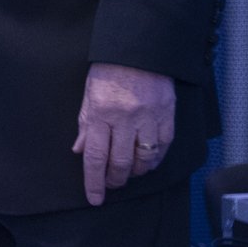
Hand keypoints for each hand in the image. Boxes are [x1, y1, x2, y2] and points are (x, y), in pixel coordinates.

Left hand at [71, 62, 175, 205]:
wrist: (139, 48)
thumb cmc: (110, 70)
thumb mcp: (89, 93)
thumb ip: (86, 124)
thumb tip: (80, 151)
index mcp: (101, 112)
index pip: (95, 156)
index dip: (94, 181)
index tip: (94, 198)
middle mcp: (125, 118)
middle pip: (120, 162)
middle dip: (114, 179)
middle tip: (111, 183)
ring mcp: (148, 118)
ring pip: (144, 159)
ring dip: (135, 172)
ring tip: (128, 173)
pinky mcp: (166, 116)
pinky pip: (163, 147)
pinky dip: (155, 160)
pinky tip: (147, 161)